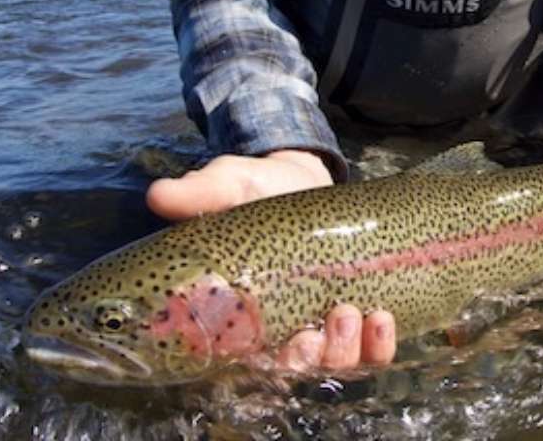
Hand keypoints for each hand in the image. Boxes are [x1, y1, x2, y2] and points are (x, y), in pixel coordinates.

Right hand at [145, 149, 397, 370]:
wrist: (298, 176)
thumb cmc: (253, 187)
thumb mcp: (226, 184)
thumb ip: (199, 194)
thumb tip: (160, 196)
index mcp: (242, 309)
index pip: (252, 357)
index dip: (271, 364)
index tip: (286, 343)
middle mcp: (280, 324)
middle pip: (298, 367)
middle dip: (313, 358)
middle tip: (320, 331)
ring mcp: (319, 317)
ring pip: (337, 361)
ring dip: (349, 350)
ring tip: (357, 315)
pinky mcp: (356, 305)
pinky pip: (370, 344)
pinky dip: (379, 342)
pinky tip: (382, 316)